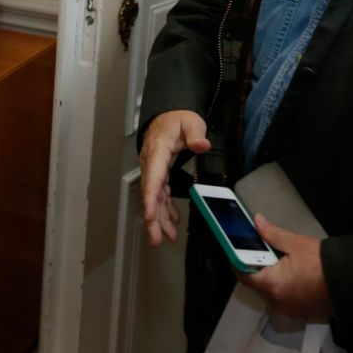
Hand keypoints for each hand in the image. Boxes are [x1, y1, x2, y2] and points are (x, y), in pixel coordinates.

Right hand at [140, 109, 209, 245]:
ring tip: (166, 237)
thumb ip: (196, 134)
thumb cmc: (177, 119)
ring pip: (154, 197)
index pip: (152, 176)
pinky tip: (171, 222)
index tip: (150, 215)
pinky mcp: (160, 173)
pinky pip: (160, 194)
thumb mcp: (191, 122)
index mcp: (157, 150)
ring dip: (159, 218)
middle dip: (152, 218)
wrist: (168, 114)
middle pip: (150, 193)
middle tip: (156, 238)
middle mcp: (152, 162)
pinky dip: (165, 209)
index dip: (150, 198)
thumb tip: (202, 145)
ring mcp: (154, 169)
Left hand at [242, 215, 333, 320]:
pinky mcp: (301, 312)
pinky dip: (284, 286)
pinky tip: (293, 273)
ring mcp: (289, 309)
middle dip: (258, 267)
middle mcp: (277, 302)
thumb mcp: (295, 244)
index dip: (237, 261)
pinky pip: (284, 298)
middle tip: (262, 251)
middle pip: (258, 283)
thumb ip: (272, 234)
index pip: (243, 274)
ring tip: (280, 261)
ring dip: (272, 277)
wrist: (350, 282)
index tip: (235, 249)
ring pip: (271, 291)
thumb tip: (257, 221)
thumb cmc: (322, 263)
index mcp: (272, 285)